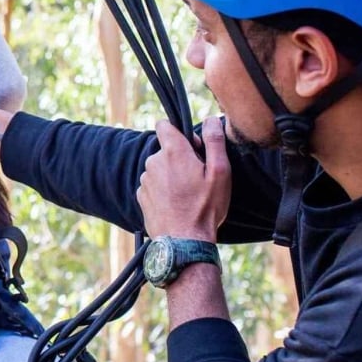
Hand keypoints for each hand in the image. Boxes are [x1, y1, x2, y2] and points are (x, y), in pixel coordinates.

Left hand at [137, 118, 230, 240]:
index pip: (165, 125)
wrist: (184, 241)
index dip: (180, 133)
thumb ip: (214, 141)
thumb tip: (212, 119)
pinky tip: (177, 204)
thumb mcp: (220, 172)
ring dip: (172, 176)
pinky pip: (154, 185)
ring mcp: (145, 180)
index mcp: (173, 152)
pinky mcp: (142, 196)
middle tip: (197, 178)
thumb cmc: (205, 207)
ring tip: (188, 195)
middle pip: (166, 150)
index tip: (194, 147)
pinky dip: (164, 190)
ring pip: (160, 168)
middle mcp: (153, 162)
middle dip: (180, 158)